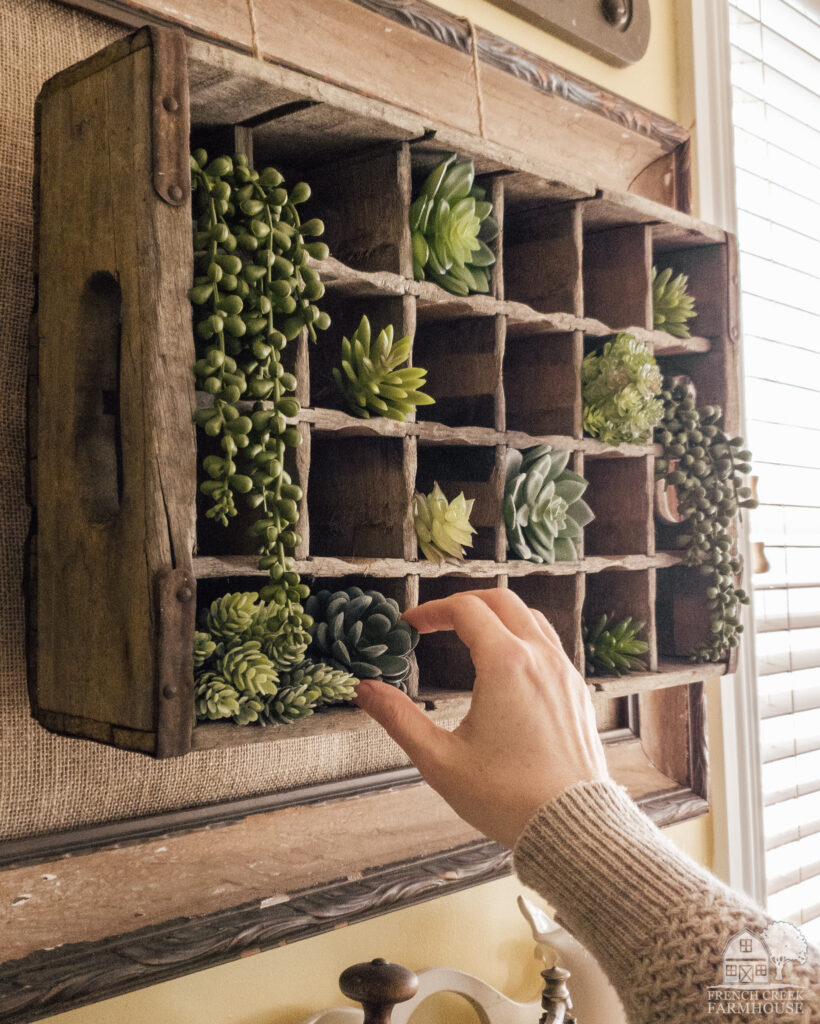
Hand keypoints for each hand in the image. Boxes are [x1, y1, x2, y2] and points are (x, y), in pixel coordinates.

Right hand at [354, 588, 608, 848]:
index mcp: (506, 664)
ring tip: (470, 635)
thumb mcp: (440, 760)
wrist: (572, 827)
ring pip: (530, 617)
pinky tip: (507, 665)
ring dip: (497, 615)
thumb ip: (399, 719)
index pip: (465, 610)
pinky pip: (550, 643)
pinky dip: (523, 636)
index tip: (411, 626)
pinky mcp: (577, 690)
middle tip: (437, 621)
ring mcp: (564, 672)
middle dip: (464, 603)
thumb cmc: (508, 798)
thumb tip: (366, 691)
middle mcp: (540, 658)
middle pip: (501, 600)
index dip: (432, 610)